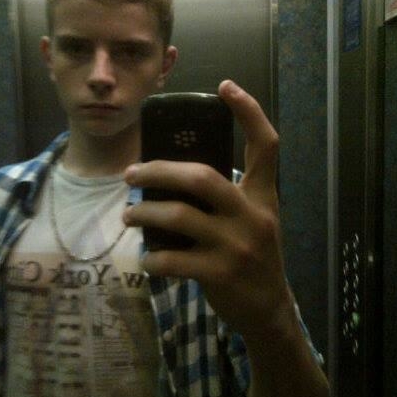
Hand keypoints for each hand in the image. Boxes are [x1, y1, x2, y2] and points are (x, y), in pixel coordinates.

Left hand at [123, 80, 292, 342]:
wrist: (268, 310)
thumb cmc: (253, 257)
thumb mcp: (252, 220)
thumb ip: (226, 197)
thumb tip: (171, 175)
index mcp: (263, 196)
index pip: (266, 146)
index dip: (248, 112)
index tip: (225, 86)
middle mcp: (254, 215)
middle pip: (201, 177)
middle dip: (159, 171)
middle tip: (130, 174)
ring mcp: (238, 245)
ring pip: (179, 215)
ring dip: (144, 213)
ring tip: (128, 216)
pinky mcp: (221, 274)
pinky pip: (174, 259)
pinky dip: (153, 258)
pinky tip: (146, 259)